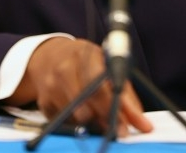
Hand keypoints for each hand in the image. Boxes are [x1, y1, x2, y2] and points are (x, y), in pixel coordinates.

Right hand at [9, 37, 152, 136]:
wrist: (50, 56)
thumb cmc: (86, 63)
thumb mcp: (107, 69)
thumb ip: (126, 96)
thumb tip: (143, 124)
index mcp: (86, 55)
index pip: (98, 85)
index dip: (111, 108)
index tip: (124, 127)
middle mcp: (65, 68)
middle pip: (85, 104)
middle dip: (103, 120)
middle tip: (115, 130)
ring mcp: (51, 85)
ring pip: (75, 117)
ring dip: (90, 122)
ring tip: (97, 114)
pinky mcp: (43, 101)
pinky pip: (64, 122)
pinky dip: (76, 122)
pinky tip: (79, 111)